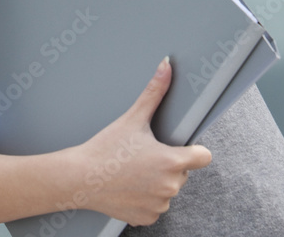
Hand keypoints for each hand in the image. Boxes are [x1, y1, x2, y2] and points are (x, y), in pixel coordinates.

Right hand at [77, 57, 211, 225]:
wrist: (79, 178)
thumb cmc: (106, 148)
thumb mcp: (133, 117)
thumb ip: (155, 91)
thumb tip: (166, 65)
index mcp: (171, 162)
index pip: (204, 157)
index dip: (194, 149)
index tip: (180, 145)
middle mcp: (169, 187)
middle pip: (183, 172)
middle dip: (168, 163)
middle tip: (144, 153)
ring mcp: (158, 206)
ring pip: (168, 189)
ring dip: (157, 181)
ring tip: (134, 169)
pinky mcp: (146, 218)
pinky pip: (155, 206)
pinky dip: (146, 198)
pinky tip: (129, 185)